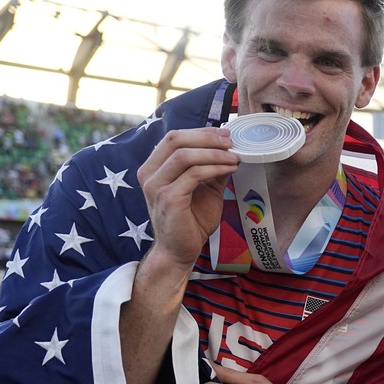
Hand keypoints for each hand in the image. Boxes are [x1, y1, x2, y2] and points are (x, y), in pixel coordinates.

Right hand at [137, 127, 238, 269]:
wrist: (179, 250)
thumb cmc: (190, 220)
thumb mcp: (205, 188)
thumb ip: (212, 168)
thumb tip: (230, 149)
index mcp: (153, 167)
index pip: (174, 138)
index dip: (201, 132)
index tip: (225, 133)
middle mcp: (149, 174)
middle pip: (176, 140)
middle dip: (207, 137)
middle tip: (231, 141)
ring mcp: (155, 186)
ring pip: (184, 155)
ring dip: (214, 153)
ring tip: (235, 156)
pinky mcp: (168, 199)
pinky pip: (194, 175)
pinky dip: (215, 168)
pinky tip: (230, 169)